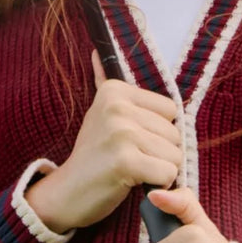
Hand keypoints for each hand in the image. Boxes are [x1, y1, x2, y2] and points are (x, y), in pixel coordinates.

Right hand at [24, 51, 182, 231]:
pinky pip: (168, 173)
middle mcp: (117, 106)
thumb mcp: (99, 112)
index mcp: (115, 90)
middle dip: (160, 152)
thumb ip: (104, 82)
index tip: (133, 140)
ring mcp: (121, 133)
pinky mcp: (126, 161)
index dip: (158, 130)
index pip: (170, 109)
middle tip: (131, 158)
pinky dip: (157, 184)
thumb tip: (96, 51)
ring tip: (132, 170)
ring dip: (159, 170)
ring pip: (174, 155)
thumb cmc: (92, 154)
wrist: (67, 192)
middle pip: (175, 133)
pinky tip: (134, 182)